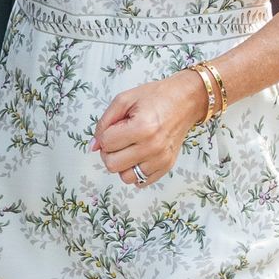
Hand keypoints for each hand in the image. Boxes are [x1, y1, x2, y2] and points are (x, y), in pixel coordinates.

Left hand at [90, 72, 204, 187]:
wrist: (185, 101)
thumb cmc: (155, 97)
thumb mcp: (124, 100)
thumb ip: (104, 122)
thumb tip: (93, 146)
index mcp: (142, 127)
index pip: (106, 144)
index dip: (104, 135)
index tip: (114, 127)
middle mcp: (153, 147)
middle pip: (112, 165)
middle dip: (109, 152)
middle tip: (118, 139)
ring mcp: (161, 159)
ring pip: (126, 177)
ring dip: (122, 164)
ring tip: (128, 148)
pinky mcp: (167, 166)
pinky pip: (141, 182)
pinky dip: (135, 171)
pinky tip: (138, 156)